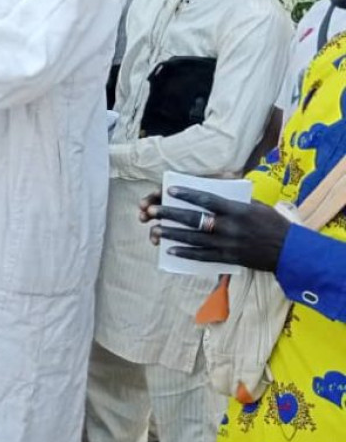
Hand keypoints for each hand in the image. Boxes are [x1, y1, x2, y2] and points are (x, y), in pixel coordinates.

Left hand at [141, 186, 290, 272]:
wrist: (289, 251)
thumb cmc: (272, 223)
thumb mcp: (256, 205)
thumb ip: (235, 197)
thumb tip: (217, 183)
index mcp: (237, 210)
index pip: (207, 199)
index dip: (187, 194)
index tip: (169, 189)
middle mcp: (229, 226)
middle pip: (194, 219)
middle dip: (170, 214)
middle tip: (152, 211)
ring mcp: (227, 243)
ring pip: (193, 238)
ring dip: (172, 234)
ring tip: (155, 230)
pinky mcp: (227, 258)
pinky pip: (202, 256)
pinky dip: (186, 253)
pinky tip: (170, 250)